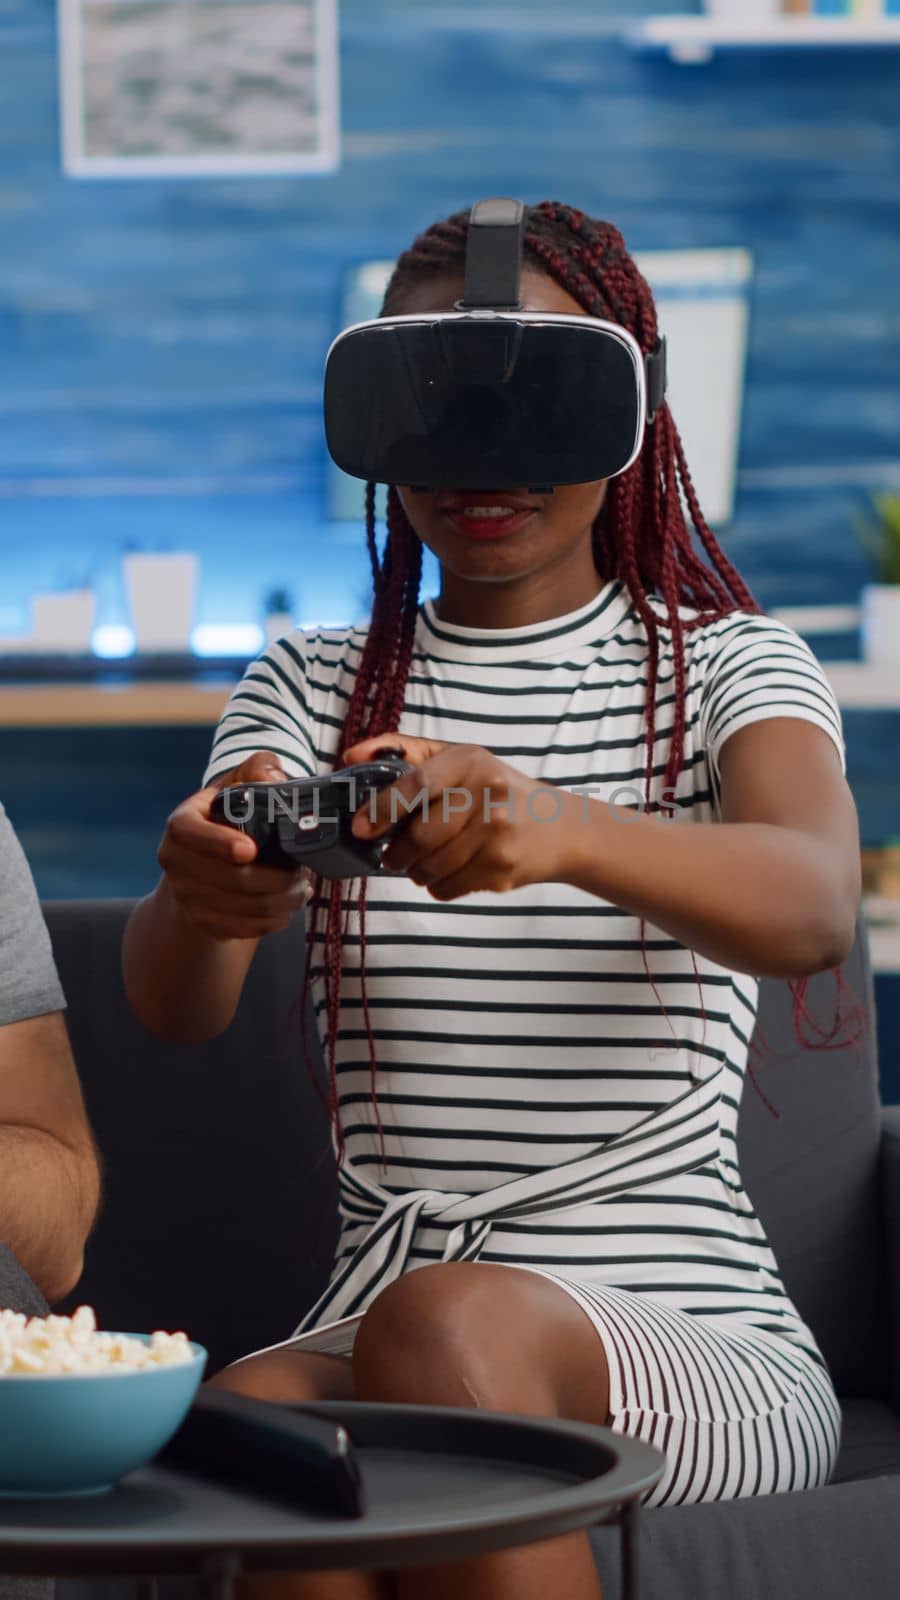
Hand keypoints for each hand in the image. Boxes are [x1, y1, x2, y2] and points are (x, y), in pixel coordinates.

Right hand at [158, 750, 313, 941]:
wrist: (204, 861)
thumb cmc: (228, 814)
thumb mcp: (239, 782)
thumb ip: (258, 767)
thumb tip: (274, 778)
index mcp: (181, 825)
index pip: (192, 835)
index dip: (220, 844)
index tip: (251, 849)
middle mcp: (176, 863)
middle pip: (231, 880)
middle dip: (277, 878)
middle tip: (304, 870)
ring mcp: (187, 897)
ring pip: (245, 909)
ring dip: (283, 901)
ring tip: (303, 886)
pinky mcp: (203, 923)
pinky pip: (246, 929)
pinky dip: (275, 920)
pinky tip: (289, 905)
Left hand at [341, 735, 578, 900]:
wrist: (559, 829)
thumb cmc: (496, 790)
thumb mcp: (460, 759)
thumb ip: (406, 752)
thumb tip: (351, 757)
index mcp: (471, 761)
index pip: (417, 783)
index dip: (383, 808)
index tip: (362, 827)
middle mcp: (488, 794)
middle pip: (420, 836)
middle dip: (396, 852)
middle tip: (392, 854)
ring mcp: (497, 834)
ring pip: (430, 867)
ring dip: (415, 871)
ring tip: (421, 863)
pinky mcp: (501, 868)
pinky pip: (448, 887)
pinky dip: (437, 885)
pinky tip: (448, 872)